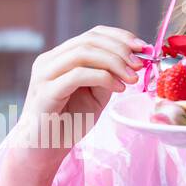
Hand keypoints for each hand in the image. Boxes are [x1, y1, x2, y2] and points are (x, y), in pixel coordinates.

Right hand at [8, 26, 147, 162]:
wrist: (43, 151)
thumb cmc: (68, 124)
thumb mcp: (94, 96)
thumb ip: (107, 76)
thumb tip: (131, 62)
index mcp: (59, 58)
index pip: (92, 35)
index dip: (120, 37)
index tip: (142, 47)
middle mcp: (48, 61)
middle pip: (89, 40)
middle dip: (120, 49)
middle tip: (140, 64)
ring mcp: (44, 75)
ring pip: (83, 52)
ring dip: (114, 62)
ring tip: (132, 77)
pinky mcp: (46, 92)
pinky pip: (78, 75)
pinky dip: (103, 77)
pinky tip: (119, 88)